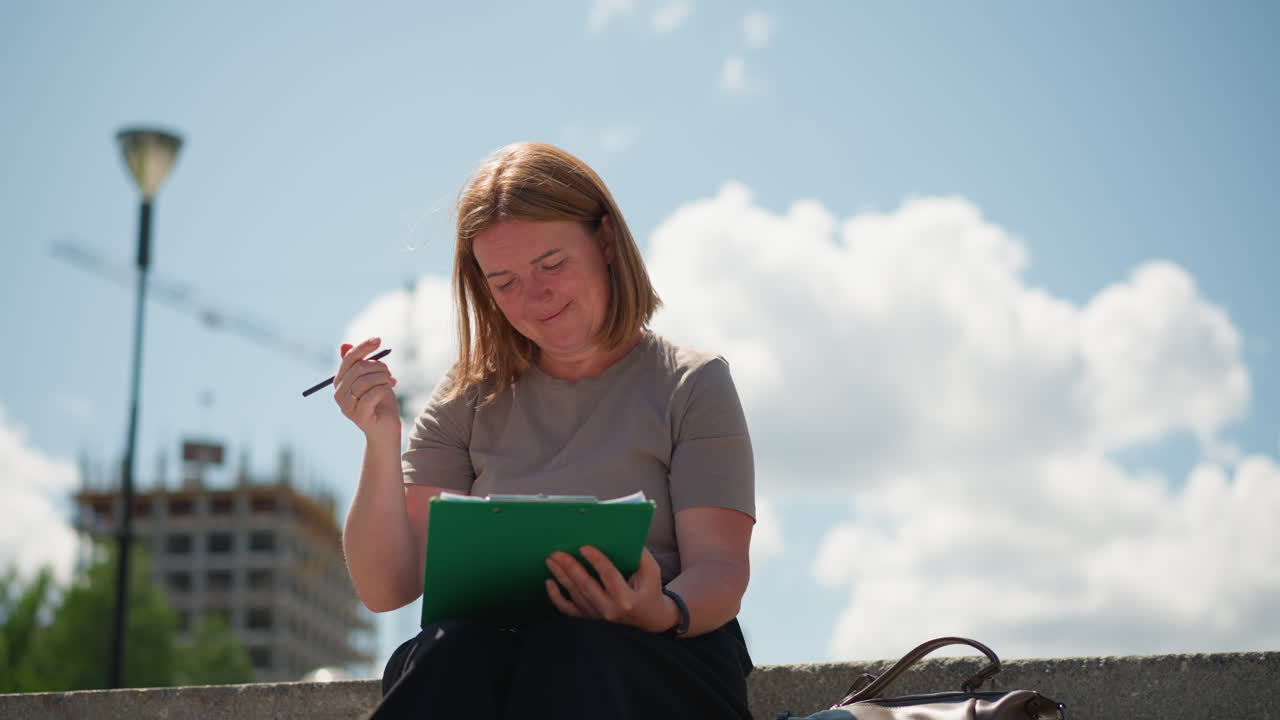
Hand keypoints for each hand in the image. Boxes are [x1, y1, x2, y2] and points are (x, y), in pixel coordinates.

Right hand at [334, 337, 400, 437]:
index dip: (363, 347)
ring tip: (391, 383)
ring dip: (383, 378)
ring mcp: (347, 406)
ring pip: (365, 380)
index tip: (378, 340)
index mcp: (340, 382)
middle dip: (379, 367)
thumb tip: (343, 344)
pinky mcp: (359, 416)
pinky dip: (384, 389)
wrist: (386, 429)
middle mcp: (339, 394)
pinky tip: (389, 390)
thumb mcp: (372, 379)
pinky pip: (372, 395)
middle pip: (358, 368)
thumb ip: (360, 363)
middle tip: (389, 374)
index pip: (349, 359)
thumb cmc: (380, 403)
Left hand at [544, 547, 675, 632]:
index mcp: (627, 599)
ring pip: (575, 595)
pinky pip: (568, 609)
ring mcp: (597, 616)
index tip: (584, 547)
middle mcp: (610, 610)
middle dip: (570, 568)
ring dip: (561, 576)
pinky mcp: (589, 618)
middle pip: (586, 586)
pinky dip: (556, 597)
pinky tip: (549, 582)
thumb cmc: (649, 590)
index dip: (596, 561)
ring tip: (551, 559)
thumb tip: (623, 536)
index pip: (609, 577)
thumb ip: (640, 556)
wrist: (649, 619)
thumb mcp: (652, 572)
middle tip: (557, 553)